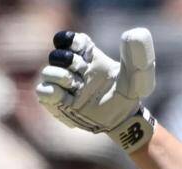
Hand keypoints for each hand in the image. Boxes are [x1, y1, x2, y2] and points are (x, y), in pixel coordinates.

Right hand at [35, 28, 156, 151]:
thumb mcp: (138, 78)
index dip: (70, 40)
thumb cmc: (129, 95)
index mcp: (88, 57)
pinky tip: (66, 98)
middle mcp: (74, 69)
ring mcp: (65, 85)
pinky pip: (42, 91)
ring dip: (60, 77)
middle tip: (82, 72)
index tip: (82, 46)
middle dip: (66, 60)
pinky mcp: (58, 101)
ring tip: (76, 87)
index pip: (70, 40)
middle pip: (57, 55)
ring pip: (47, 72)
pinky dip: (50, 92)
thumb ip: (138, 58)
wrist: (124, 120)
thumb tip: (137, 34)